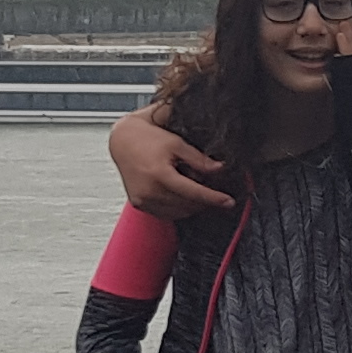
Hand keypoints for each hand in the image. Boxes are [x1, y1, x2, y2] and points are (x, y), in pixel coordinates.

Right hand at [108, 108, 233, 219]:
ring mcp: (143, 200)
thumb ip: (198, 159)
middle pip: (187, 205)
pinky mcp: (139, 204)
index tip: (229, 202)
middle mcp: (149, 191)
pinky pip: (166, 214)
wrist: (122, 140)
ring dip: (192, 206)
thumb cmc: (147, 138)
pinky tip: (182, 196)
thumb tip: (219, 169)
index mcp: (159, 175)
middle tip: (215, 193)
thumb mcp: (177, 143)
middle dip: (205, 201)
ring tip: (197, 191)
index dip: (214, 198)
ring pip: (178, 213)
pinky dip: (178, 209)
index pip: (194, 193)